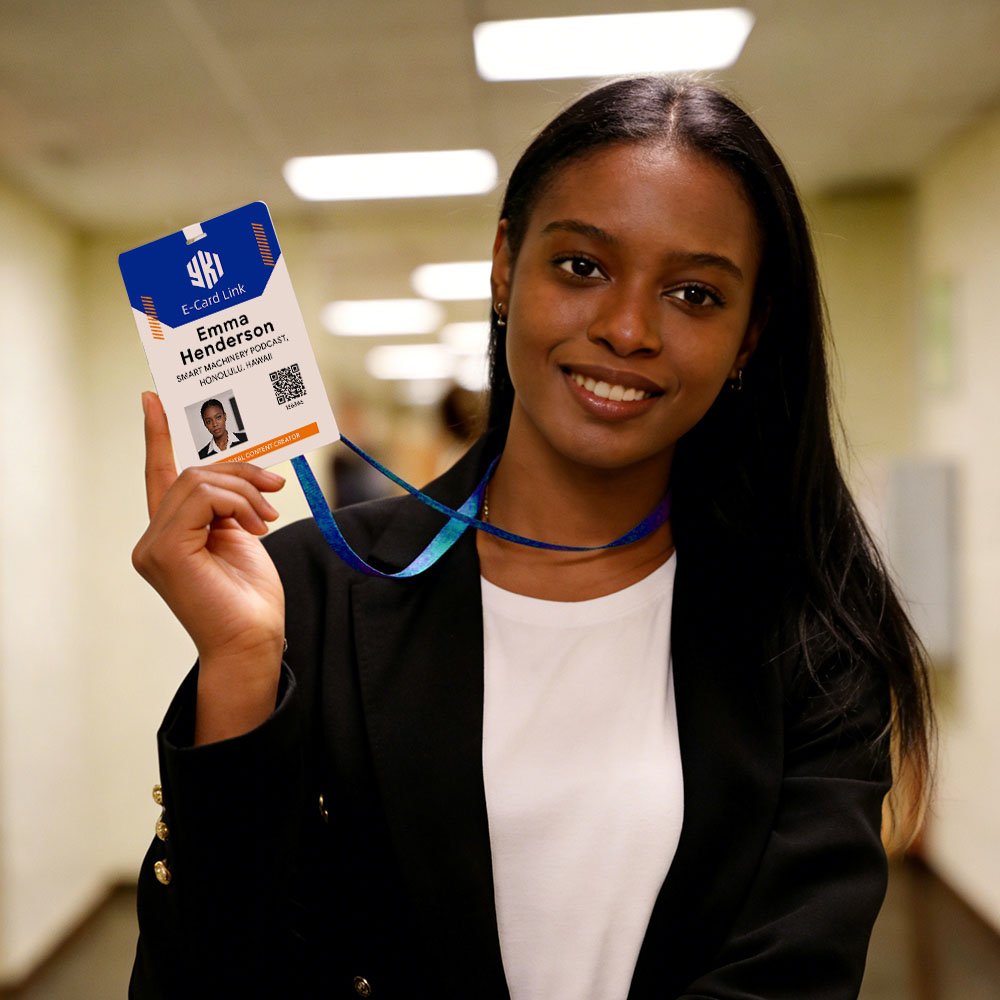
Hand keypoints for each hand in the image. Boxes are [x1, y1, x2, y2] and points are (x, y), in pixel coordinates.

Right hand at [132, 392, 286, 741]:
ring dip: (245, 491)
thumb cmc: (252, 598)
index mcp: (172, 534)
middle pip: (193, 473)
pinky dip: (237, 503)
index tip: (153, 398)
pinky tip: (256, 528)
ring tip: (267, 520)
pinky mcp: (165, 551)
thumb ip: (231, 504)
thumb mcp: (243, 535)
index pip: (160, 474)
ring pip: (199, 480)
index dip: (157, 435)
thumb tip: (246, 473)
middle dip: (241, 473)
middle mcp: (154, 538)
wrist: (253, 642)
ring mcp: (154, 546)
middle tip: (274, 491)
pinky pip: (202, 497)